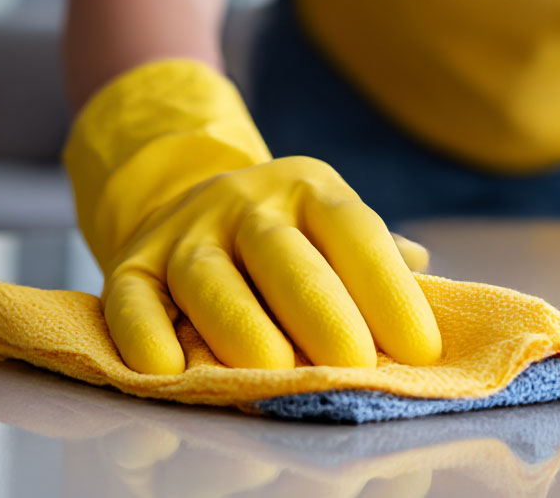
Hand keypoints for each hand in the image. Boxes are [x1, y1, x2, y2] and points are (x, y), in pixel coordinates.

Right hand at [103, 156, 440, 374]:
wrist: (188, 191)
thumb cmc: (287, 232)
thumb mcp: (332, 223)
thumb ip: (376, 256)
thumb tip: (427, 280)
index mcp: (310, 188)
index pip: (355, 232)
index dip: (389, 289)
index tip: (421, 349)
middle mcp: (246, 202)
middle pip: (284, 254)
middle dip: (321, 310)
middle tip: (353, 365)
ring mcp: (186, 229)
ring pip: (209, 276)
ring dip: (239, 324)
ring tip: (273, 371)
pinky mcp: (132, 261)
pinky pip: (132, 297)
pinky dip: (143, 333)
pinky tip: (167, 370)